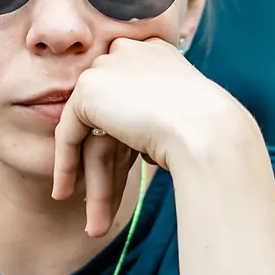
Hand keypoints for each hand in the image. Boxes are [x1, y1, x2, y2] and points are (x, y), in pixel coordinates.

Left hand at [52, 38, 253, 235]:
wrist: (208, 130)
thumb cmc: (210, 132)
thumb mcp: (181, 117)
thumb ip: (152, 117)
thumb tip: (140, 145)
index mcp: (154, 52)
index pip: (128, 98)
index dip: (121, 140)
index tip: (119, 171)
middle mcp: (128, 52)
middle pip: (108, 116)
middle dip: (106, 166)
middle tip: (103, 203)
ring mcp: (106, 67)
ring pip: (90, 131)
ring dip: (90, 178)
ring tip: (92, 221)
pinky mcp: (88, 89)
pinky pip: (69, 133)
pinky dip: (65, 165)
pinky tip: (64, 193)